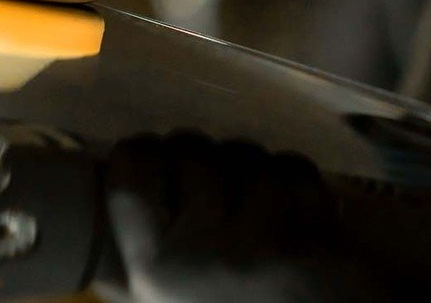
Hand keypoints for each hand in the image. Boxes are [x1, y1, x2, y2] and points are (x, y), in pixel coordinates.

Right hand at [101, 134, 380, 302]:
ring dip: (246, 164)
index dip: (138, 155)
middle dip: (197, 156)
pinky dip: (289, 176)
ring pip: (246, 155)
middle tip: (205, 178)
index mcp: (159, 274)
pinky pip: (292, 169)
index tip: (147, 159)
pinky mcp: (318, 233)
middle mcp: (207, 250)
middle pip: (192, 152)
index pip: (132, 175)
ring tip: (248, 194)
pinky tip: (287, 203)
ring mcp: (268, 238)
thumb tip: (113, 232)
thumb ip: (137, 277)